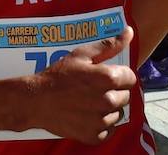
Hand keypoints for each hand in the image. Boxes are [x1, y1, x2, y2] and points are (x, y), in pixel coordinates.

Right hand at [28, 26, 135, 143]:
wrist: (37, 100)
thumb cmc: (59, 75)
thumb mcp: (82, 55)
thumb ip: (109, 45)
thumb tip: (129, 32)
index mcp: (108, 78)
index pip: (130, 78)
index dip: (119, 75)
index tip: (105, 76)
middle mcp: (108, 101)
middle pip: (125, 96)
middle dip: (114, 91)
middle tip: (94, 88)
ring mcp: (102, 121)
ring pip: (117, 113)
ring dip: (108, 108)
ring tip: (89, 102)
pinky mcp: (94, 136)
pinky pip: (109, 130)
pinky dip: (101, 124)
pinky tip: (87, 116)